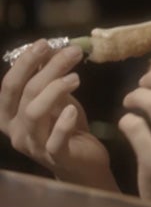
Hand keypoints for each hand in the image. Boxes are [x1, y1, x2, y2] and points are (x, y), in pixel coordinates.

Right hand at [0, 40, 117, 190]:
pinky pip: (54, 140)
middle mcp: (15, 131)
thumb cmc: (67, 127)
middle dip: (46, 69)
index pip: (9, 85)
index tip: (44, 43)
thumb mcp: (56, 100)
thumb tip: (49, 49)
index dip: (25, 63)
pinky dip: (63, 123)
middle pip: (24, 94)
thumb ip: (48, 80)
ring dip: (54, 91)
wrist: (84, 163)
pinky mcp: (55, 157)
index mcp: (9, 115)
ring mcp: (34, 146)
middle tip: (72, 52)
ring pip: (34, 113)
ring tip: (76, 78)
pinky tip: (73, 109)